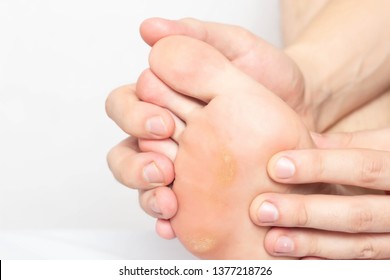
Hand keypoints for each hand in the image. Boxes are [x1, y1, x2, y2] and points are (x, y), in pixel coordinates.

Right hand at [107, 17, 311, 238]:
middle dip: (134, 161)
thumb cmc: (272, 78)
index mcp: (166, 97)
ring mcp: (178, 164)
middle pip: (124, 149)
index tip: (163, 123)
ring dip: (145, 193)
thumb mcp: (239, 50)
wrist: (306, 113)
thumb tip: (150, 29)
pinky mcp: (195, 191)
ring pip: (139, 182)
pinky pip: (166, 208)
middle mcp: (165, 133)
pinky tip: (173, 224)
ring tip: (168, 199)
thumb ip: (197, 37)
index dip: (133, 115)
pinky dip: (164, 218)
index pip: (126, 104)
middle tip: (164, 164)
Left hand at [250, 127, 389, 258]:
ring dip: (313, 244)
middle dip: (307, 212)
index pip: (363, 168)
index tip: (276, 166)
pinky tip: (301, 263)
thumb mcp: (384, 145)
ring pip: (361, 246)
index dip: (320, 166)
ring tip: (273, 241)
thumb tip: (298, 139)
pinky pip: (364, 266)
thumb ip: (346, 145)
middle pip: (358, 213)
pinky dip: (331, 264)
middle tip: (262, 209)